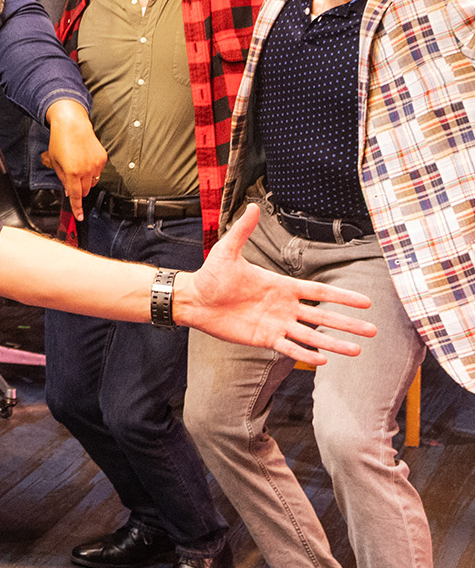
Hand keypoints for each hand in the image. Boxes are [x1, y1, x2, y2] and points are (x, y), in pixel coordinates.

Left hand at [41, 99, 105, 220]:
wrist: (72, 124)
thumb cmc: (59, 142)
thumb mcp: (55, 162)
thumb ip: (62, 179)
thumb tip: (69, 192)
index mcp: (72, 172)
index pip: (76, 196)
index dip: (77, 208)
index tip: (80, 217)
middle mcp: (86, 170)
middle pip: (84, 191)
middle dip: (78, 190)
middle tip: (71, 179)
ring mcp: (96, 164)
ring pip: (92, 182)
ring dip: (85, 181)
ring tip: (77, 166)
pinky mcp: (103, 159)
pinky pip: (98, 172)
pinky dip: (91, 171)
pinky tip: (84, 159)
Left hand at [178, 206, 376, 363]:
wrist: (193, 299)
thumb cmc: (210, 275)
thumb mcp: (227, 251)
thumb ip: (242, 231)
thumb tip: (252, 206)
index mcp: (282, 286)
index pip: (320, 293)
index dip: (343, 297)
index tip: (367, 301)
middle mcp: (284, 307)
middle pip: (324, 317)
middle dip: (348, 323)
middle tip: (373, 331)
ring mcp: (275, 324)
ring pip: (311, 336)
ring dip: (334, 344)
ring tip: (357, 351)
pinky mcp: (263, 338)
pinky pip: (289, 348)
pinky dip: (305, 354)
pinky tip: (324, 360)